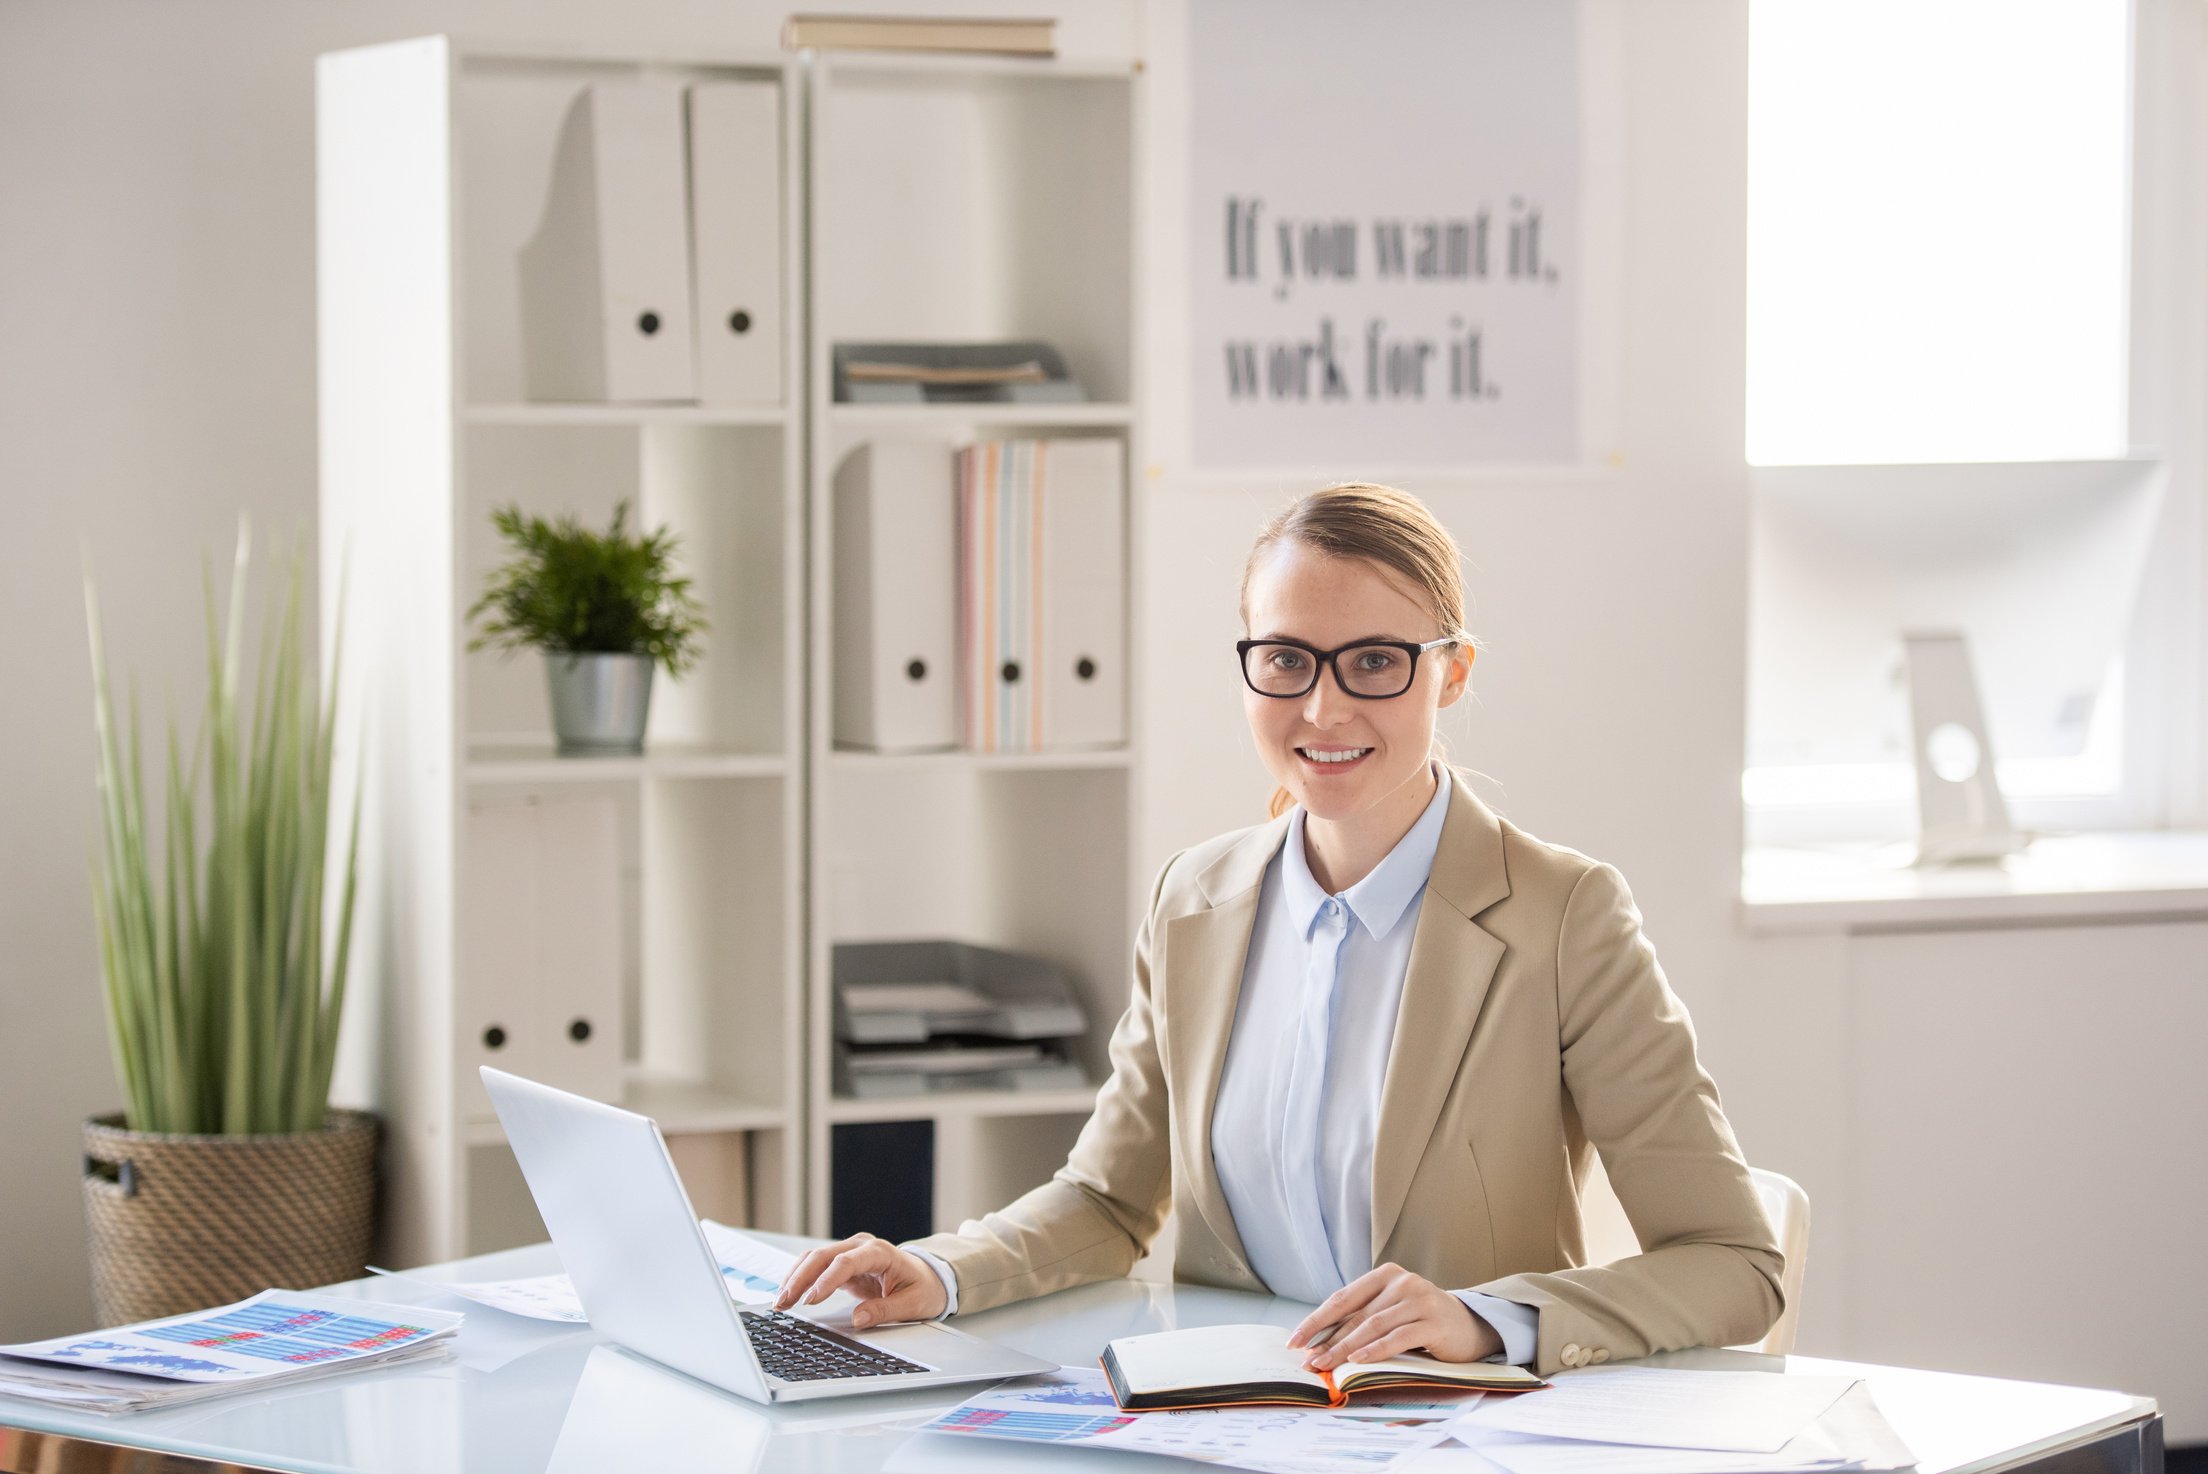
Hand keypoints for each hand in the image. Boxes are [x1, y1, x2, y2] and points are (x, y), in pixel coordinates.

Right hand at [773, 1233, 947, 1329]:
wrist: (929, 1277)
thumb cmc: (923, 1288)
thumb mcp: (912, 1304)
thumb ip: (884, 1311)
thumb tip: (858, 1320)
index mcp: (880, 1253)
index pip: (846, 1263)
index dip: (826, 1281)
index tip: (810, 1300)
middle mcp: (862, 1247)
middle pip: (823, 1256)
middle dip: (800, 1279)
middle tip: (784, 1302)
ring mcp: (850, 1252)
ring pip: (814, 1258)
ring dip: (794, 1277)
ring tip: (780, 1301)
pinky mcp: (843, 1262)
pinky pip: (816, 1266)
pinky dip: (800, 1277)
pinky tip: (788, 1293)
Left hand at [1286, 1262, 1501, 1369]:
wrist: (1469, 1326)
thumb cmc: (1420, 1321)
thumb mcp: (1390, 1312)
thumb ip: (1362, 1319)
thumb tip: (1318, 1344)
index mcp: (1385, 1274)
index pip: (1342, 1298)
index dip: (1316, 1320)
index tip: (1294, 1340)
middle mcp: (1402, 1281)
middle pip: (1355, 1314)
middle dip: (1327, 1340)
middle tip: (1307, 1361)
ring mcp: (1420, 1299)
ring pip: (1373, 1325)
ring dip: (1345, 1348)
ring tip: (1325, 1365)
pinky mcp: (1433, 1322)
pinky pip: (1398, 1337)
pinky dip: (1375, 1350)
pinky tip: (1358, 1361)